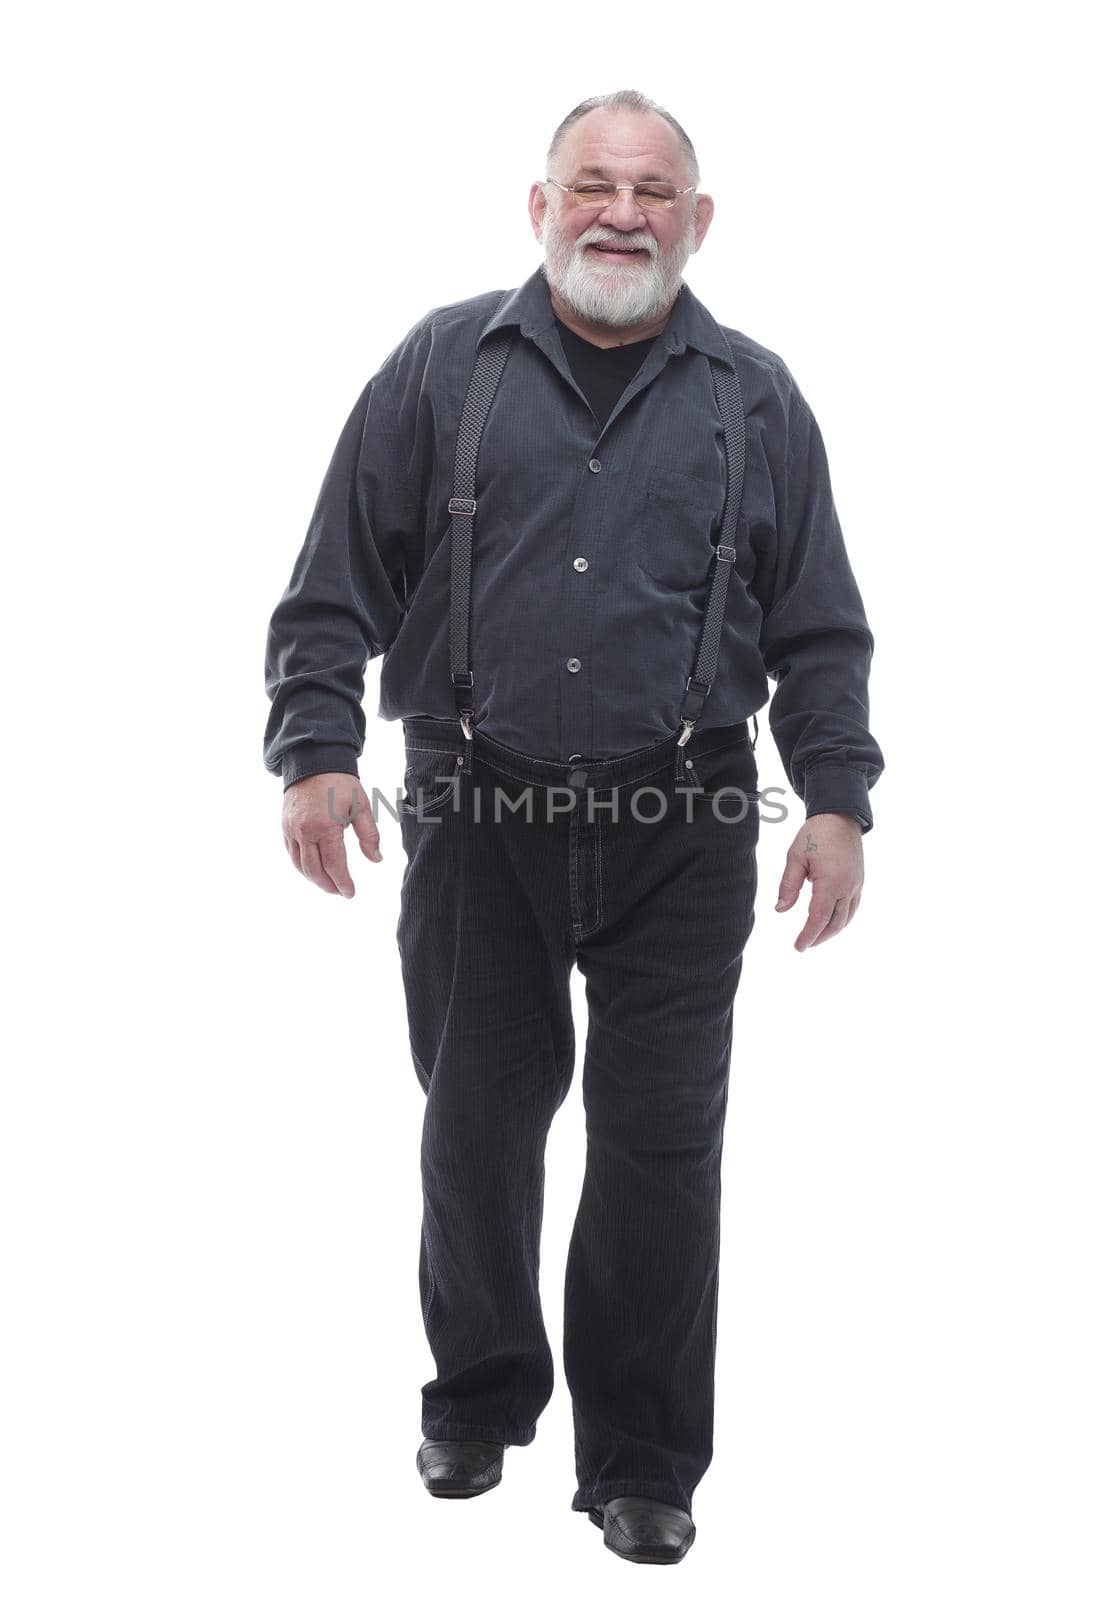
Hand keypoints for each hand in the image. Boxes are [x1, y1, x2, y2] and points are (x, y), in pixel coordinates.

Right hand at [282, 772, 381, 897]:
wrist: (313, 761)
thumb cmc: (340, 782)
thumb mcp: (361, 805)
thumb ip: (369, 835)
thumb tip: (377, 859)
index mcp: (325, 826)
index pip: (334, 864)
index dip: (343, 882)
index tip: (350, 893)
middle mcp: (304, 831)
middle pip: (314, 870)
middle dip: (328, 885)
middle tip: (341, 892)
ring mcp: (291, 830)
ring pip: (300, 865)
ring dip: (314, 879)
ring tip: (329, 885)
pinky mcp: (285, 827)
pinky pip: (292, 854)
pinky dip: (302, 867)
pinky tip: (314, 870)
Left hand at [775, 813, 863, 950]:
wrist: (840, 816)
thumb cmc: (815, 834)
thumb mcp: (795, 857)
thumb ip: (788, 886)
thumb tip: (780, 910)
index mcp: (831, 882)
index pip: (819, 918)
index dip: (808, 935)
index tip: (798, 946)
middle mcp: (848, 887)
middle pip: (835, 923)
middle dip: (819, 937)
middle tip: (804, 945)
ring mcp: (856, 885)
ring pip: (846, 917)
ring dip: (831, 931)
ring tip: (815, 937)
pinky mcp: (859, 881)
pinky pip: (853, 907)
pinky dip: (842, 919)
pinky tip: (831, 922)